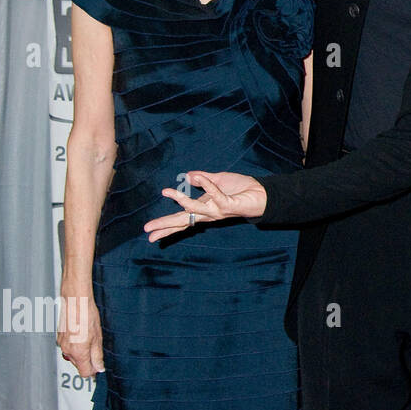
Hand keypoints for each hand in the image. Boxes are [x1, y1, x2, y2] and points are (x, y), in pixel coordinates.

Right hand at [57, 288, 102, 378]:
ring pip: (73, 356)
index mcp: (78, 352)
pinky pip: (68, 347)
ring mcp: (61, 344)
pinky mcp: (59, 338)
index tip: (98, 366)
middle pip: (78, 365)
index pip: (84, 373)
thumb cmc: (87, 317)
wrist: (75, 303)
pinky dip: (75, 345)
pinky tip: (81, 335)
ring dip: (81, 353)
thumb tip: (99, 368)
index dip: (93, 371)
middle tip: (96, 349)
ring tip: (89, 339)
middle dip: (87, 361)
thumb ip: (97, 356)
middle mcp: (67, 351)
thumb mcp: (98, 338)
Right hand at [144, 171, 266, 242]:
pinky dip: (207, 185)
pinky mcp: (229, 205)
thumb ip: (202, 178)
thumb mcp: (217, 180)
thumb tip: (186, 176)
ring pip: (196, 208)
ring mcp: (218, 210)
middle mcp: (209, 213)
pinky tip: (197, 177)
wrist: (262, 193)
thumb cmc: (241, 188)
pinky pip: (216, 195)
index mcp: (204, 209)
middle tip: (148, 230)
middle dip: (165, 225)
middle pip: (183, 221)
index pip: (182, 219)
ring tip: (166, 191)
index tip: (149, 233)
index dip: (166, 226)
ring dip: (181, 200)